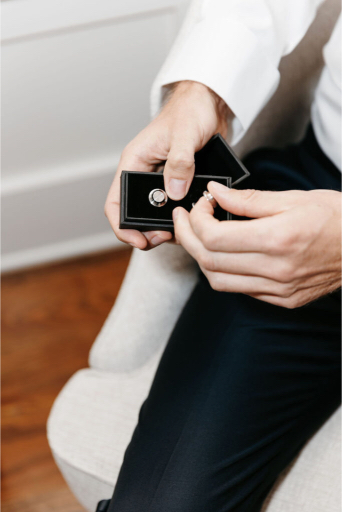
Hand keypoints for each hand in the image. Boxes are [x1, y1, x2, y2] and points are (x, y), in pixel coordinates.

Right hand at [105, 81, 230, 249]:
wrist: (209, 105)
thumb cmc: (191, 110)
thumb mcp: (185, 134)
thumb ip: (180, 161)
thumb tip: (174, 191)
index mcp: (134, 162)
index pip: (116, 202)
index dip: (122, 226)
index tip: (139, 241)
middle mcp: (144, 175)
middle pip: (136, 214)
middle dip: (148, 231)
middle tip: (167, 237)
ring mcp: (161, 182)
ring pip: (156, 215)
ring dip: (167, 227)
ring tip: (184, 230)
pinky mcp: (178, 184)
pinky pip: (175, 209)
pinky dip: (183, 218)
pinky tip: (193, 219)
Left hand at [173, 181, 340, 307]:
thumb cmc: (334, 218)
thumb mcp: (292, 198)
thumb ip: (248, 200)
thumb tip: (216, 194)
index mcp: (277, 239)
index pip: (214, 237)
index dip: (196, 220)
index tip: (198, 205)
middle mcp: (275, 270)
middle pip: (209, 261)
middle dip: (188, 238)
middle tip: (184, 220)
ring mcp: (278, 289)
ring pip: (218, 281)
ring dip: (201, 258)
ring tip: (200, 237)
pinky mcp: (282, 299)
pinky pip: (239, 290)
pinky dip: (223, 272)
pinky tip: (226, 254)